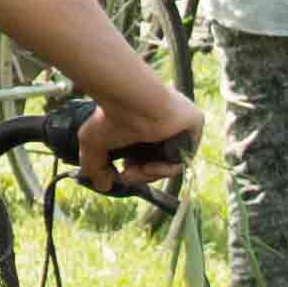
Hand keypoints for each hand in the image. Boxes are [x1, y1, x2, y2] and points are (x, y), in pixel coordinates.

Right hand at [76, 93, 204, 193]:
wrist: (129, 100)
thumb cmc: (109, 116)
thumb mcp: (93, 144)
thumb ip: (95, 167)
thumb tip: (103, 186)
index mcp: (142, 123)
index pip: (144, 154)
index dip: (133, 169)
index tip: (120, 174)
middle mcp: (162, 122)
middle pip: (157, 160)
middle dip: (141, 175)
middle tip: (126, 176)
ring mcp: (179, 122)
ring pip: (170, 162)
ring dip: (151, 174)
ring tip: (135, 171)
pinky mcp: (194, 121)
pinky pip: (184, 155)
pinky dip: (167, 168)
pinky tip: (150, 166)